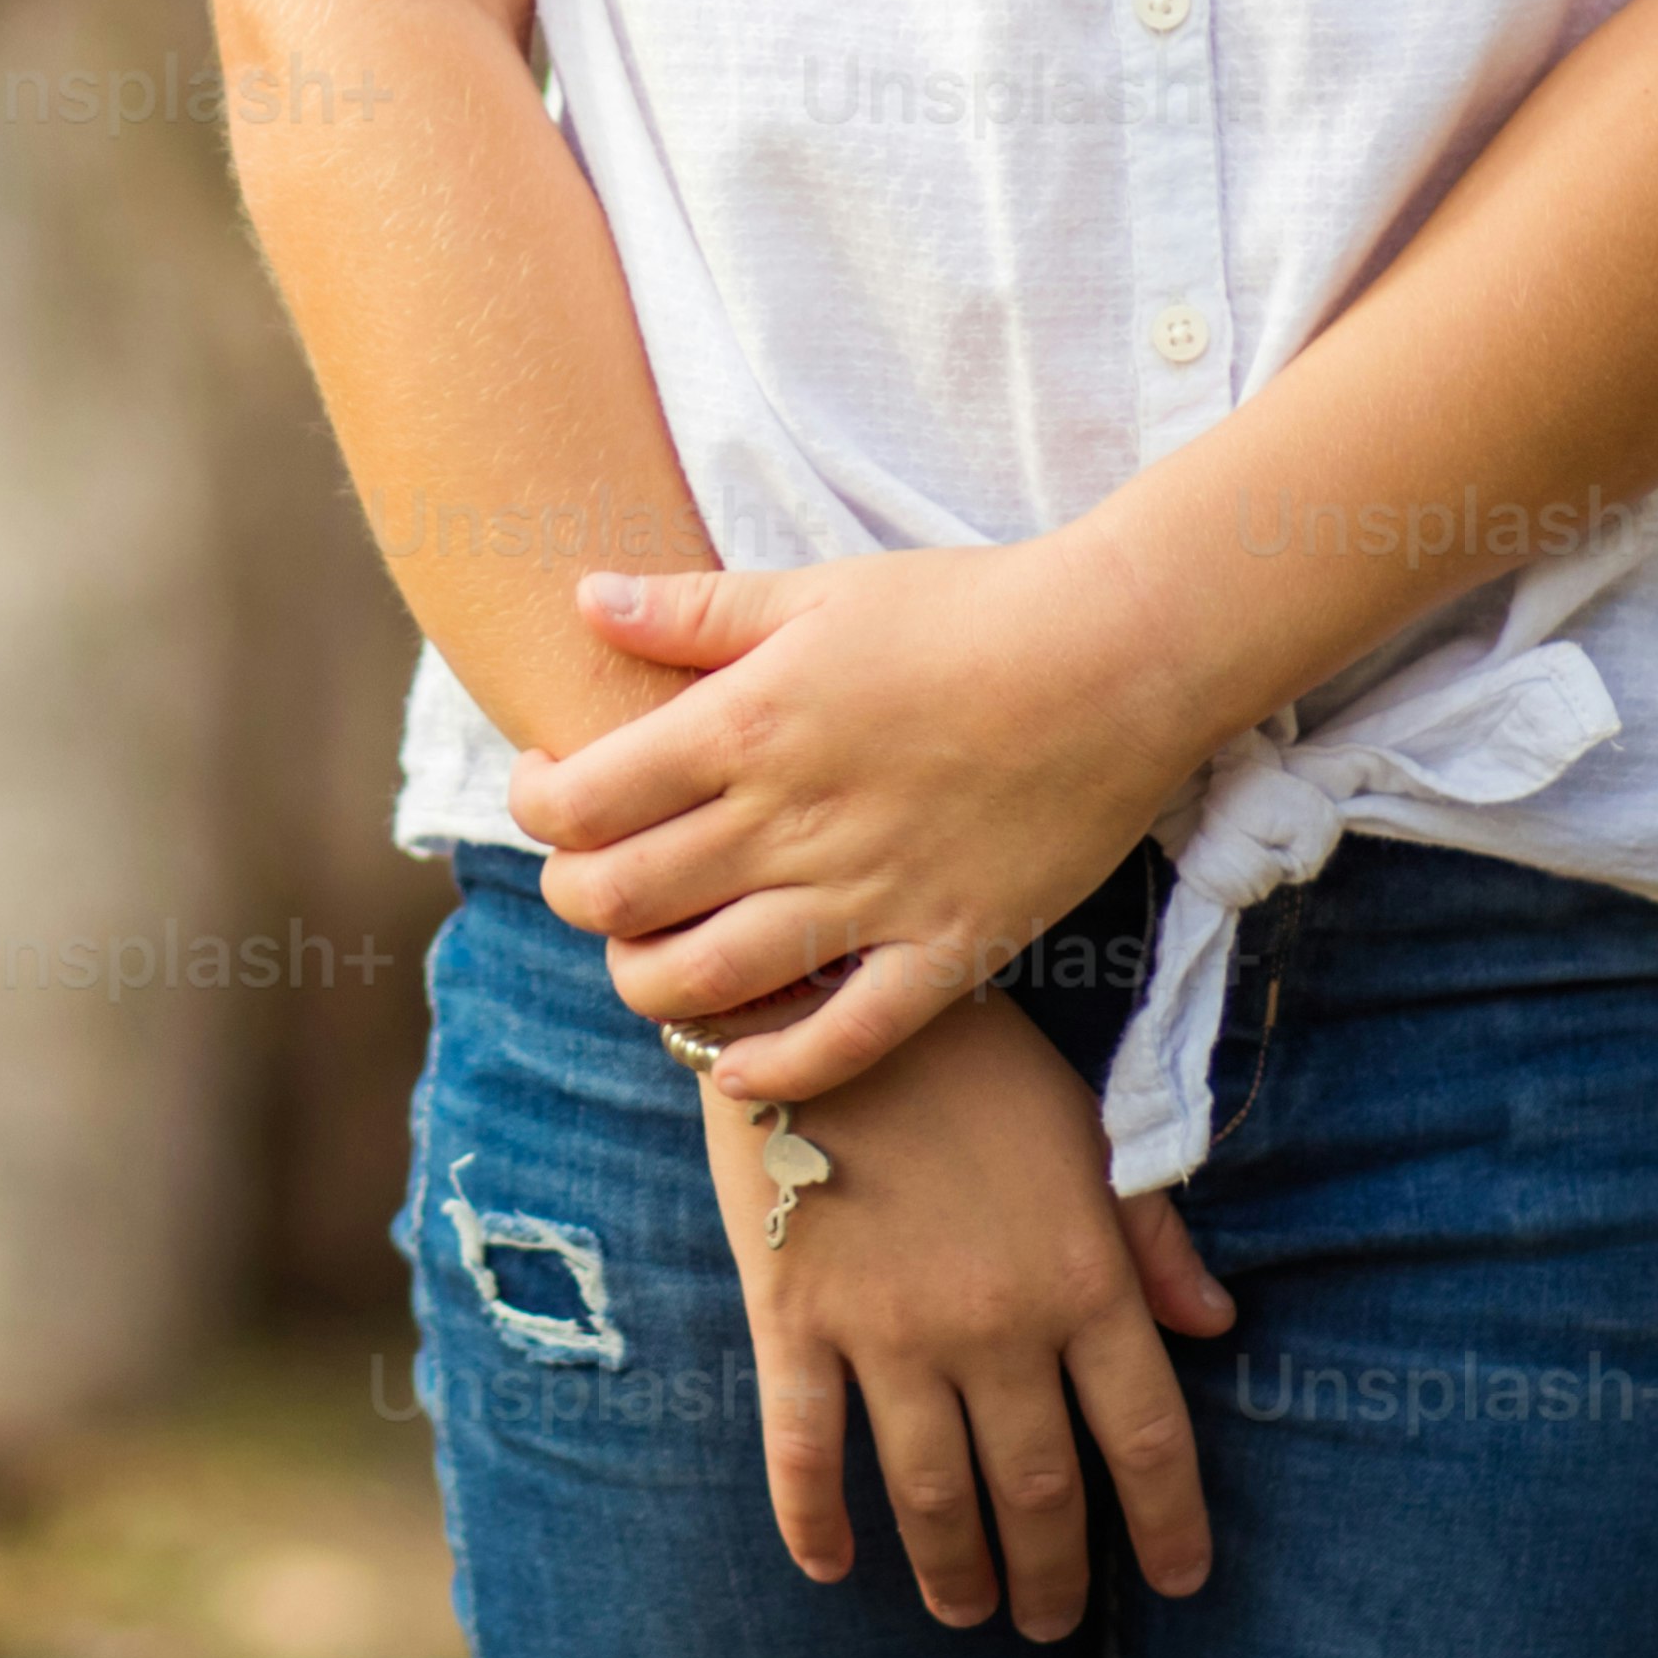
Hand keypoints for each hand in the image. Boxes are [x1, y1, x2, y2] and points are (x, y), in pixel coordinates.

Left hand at [518, 536, 1211, 1101]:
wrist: (1119, 652)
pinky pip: (845, 1040)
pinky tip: (737, 1067)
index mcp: (745, 725)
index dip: (537, 807)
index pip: (582, 800)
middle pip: (622, 898)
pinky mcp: (948, 947)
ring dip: (649, 985)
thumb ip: (694, 610)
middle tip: (590, 881)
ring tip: (651, 959)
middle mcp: (791, 821)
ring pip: (708, 982)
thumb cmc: (967, 606)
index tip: (550, 794)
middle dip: (576, 900)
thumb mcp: (815, 588)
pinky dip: (776, 1069)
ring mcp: (870, 894)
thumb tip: (587, 597)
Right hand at [683, 980, 1233, 1626]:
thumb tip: (1218, 1327)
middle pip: (1040, 1489)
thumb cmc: (975, 1060)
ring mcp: (892, 1329)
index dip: (1168, 1525)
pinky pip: (803, 1446)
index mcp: (1084, 1277)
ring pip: (931, 1492)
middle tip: (1047, 1622)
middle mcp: (998, 1323)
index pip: (1148, 1438)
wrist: (827, 992)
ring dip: (953, 1569)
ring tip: (965, 1611)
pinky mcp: (796, 1317)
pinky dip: (812, 1518)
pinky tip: (829, 1568)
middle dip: (1051, 1575)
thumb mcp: (1088, 1132)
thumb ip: (1152, 1236)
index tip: (1178, 1583)